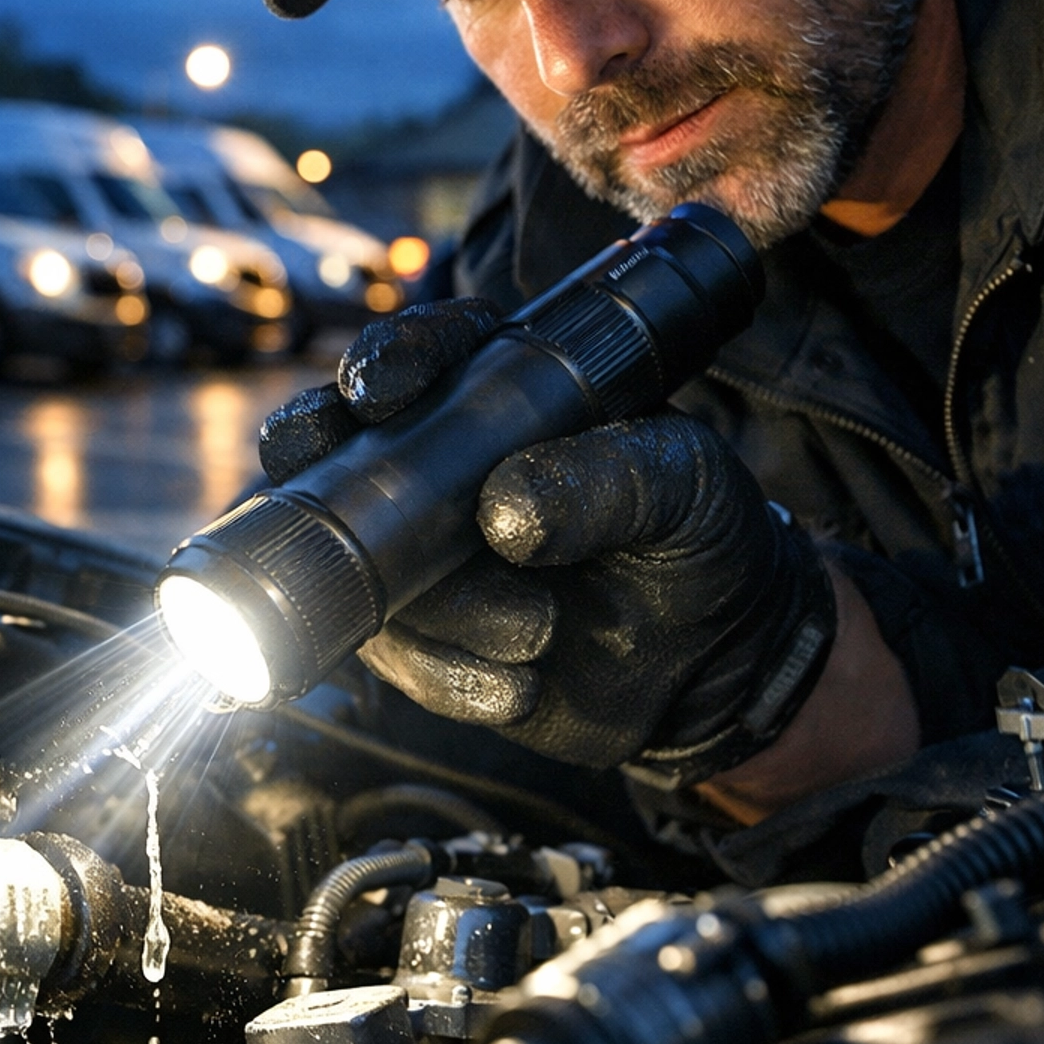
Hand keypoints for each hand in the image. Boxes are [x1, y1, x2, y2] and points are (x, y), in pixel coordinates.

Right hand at [259, 300, 837, 780]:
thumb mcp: (688, 490)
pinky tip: (519, 689)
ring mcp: (423, 558)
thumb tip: (503, 512)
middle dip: (326, 476)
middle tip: (364, 510)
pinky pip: (394, 655)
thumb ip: (611, 479)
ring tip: (538, 632)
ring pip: (364, 569)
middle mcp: (445, 470)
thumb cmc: (703, 544)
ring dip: (442, 609)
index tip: (379, 392)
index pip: (429, 355)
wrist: (717, 670)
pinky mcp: (422, 640)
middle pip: (332, 447)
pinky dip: (448, 674)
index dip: (389, 361)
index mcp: (510, 398)